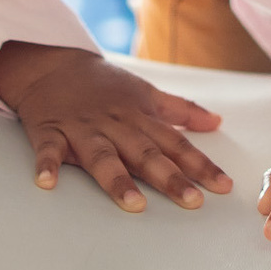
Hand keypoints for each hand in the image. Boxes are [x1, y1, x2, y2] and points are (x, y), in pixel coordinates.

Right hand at [0, 41, 235, 213]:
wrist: (53, 65)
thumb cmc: (104, 85)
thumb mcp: (146, 93)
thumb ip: (181, 111)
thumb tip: (217, 122)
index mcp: (139, 118)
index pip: (176, 144)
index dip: (201, 165)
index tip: (224, 187)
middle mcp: (115, 125)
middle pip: (145, 154)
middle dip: (170, 178)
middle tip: (192, 201)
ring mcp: (82, 129)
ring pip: (102, 157)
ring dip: (117, 180)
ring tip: (134, 204)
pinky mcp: (49, 132)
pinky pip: (48, 150)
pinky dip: (47, 165)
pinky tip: (47, 182)